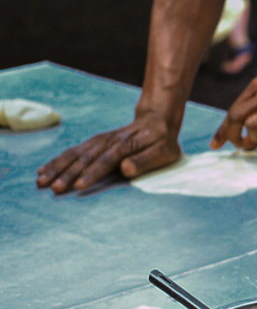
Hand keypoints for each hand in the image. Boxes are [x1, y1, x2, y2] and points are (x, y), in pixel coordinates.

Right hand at [36, 113, 180, 192]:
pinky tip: (43, 170)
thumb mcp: (164, 152)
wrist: (156, 120)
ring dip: (56, 167)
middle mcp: (108, 141)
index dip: (92, 173)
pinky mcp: (93, 143)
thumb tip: (126, 168)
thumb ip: (145, 160)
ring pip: (74, 154)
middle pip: (85, 159)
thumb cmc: (162, 142)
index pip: (106, 161)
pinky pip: (72, 152)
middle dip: (67, 174)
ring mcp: (98, 141)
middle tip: (53, 188)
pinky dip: (57, 161)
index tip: (79, 186)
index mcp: (126, 145)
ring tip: (40, 181)